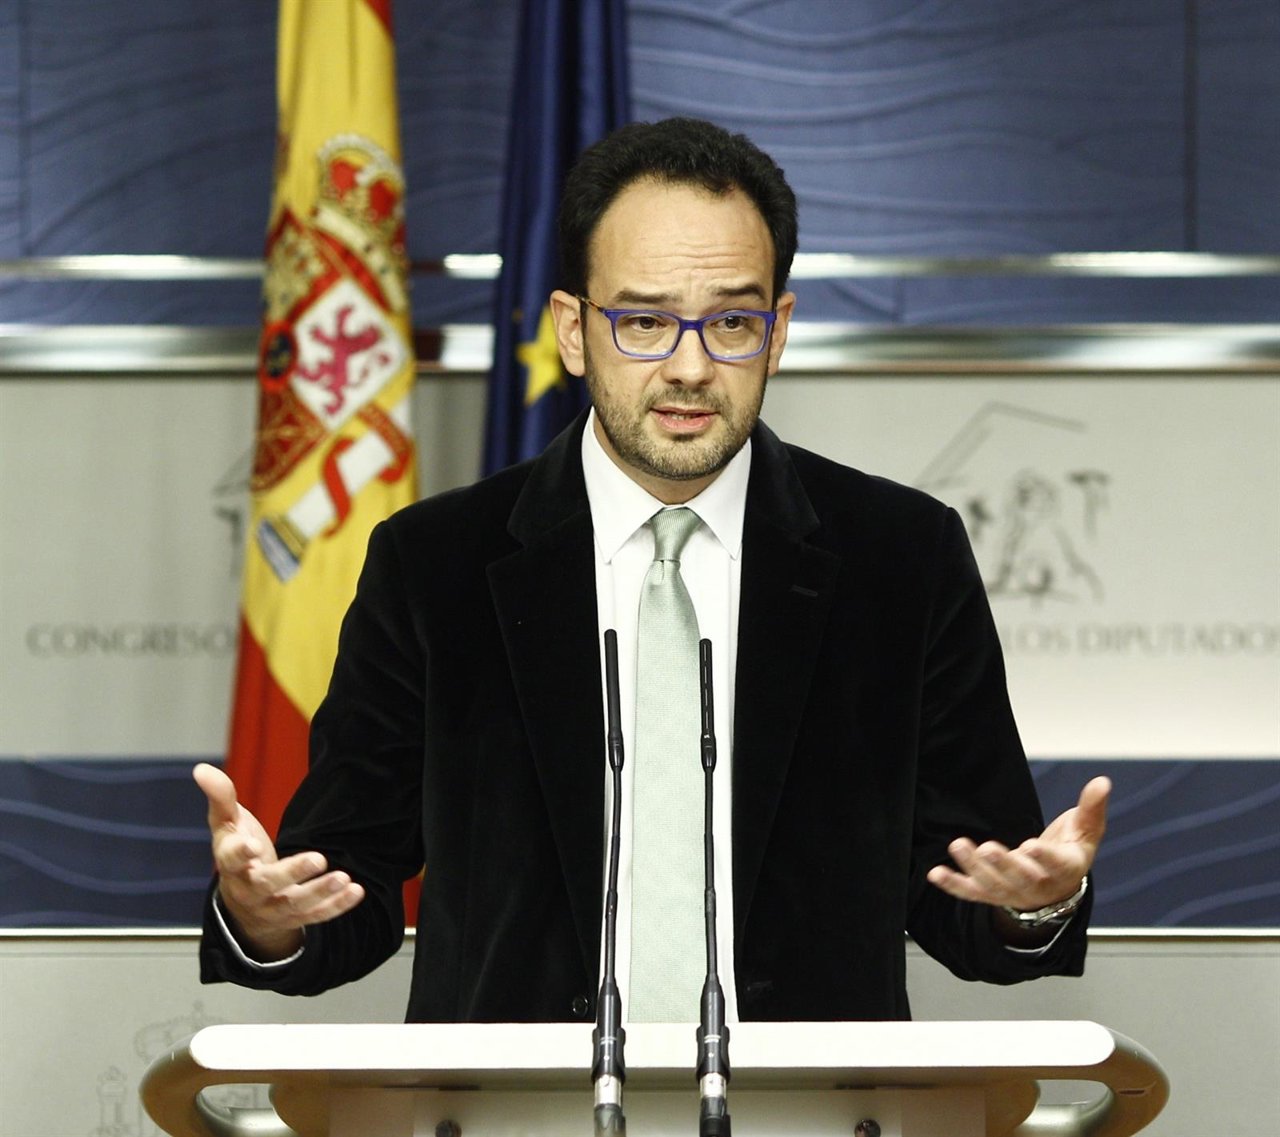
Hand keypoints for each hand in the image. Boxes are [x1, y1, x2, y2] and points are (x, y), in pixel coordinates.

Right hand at [194, 763, 364, 960]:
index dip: (241, 854)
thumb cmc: (236, 853)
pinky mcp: (295, 918)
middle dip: (293, 873)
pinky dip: (337, 906)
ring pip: (296, 904)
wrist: (243, 903)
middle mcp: (250, 890)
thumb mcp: (226, 825)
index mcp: (231, 865)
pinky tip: (356, 891)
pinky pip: (316, 916)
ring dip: (320, 893)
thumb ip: (221, 797)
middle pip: (269, 885)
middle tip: (318, 858)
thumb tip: (201, 768)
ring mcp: (273, 907)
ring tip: (342, 877)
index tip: (253, 845)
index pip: (231, 861)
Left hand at [926, 775, 1110, 912]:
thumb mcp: (1087, 831)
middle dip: (1003, 864)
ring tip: (958, 846)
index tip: (1032, 846)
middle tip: (988, 849)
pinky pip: (971, 892)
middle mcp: (1038, 886)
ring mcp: (1013, 893)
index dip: (1044, 858)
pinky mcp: (992, 894)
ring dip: (972, 868)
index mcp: (1065, 869)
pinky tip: (936, 873)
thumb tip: (1102, 782)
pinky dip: (953, 885)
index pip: (1055, 865)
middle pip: (1019, 878)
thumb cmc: (1071, 853)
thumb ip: (1092, 807)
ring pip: (992, 885)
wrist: (1058, 890)